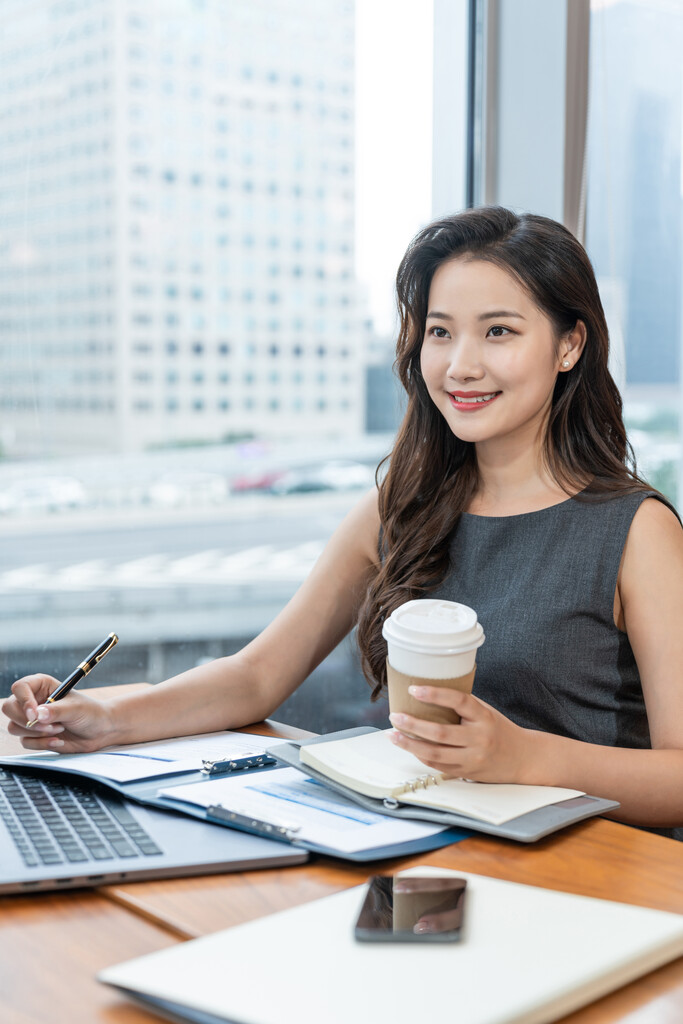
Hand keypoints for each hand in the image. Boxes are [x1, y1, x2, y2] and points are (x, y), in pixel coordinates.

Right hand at [2, 674, 116, 752]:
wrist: (99, 731)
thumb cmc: (90, 713)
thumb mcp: (76, 709)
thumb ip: (56, 711)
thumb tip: (37, 715)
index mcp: (42, 685)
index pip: (20, 687)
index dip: (23, 700)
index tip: (34, 714)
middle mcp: (33, 700)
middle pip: (9, 708)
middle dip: (26, 720)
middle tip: (49, 726)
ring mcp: (32, 719)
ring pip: (14, 727)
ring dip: (37, 733)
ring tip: (59, 730)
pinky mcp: (34, 735)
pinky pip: (25, 742)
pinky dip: (41, 743)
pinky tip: (58, 740)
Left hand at [388, 684, 534, 783]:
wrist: (523, 758)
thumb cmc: (499, 729)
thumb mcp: (486, 712)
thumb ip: (464, 706)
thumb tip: (429, 693)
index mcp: (484, 717)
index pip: (459, 701)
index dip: (435, 694)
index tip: (414, 689)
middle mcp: (479, 738)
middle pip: (441, 733)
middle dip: (413, 725)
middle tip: (395, 716)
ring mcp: (473, 758)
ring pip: (435, 753)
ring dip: (410, 744)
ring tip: (393, 735)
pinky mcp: (467, 772)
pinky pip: (438, 765)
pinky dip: (421, 756)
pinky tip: (409, 747)